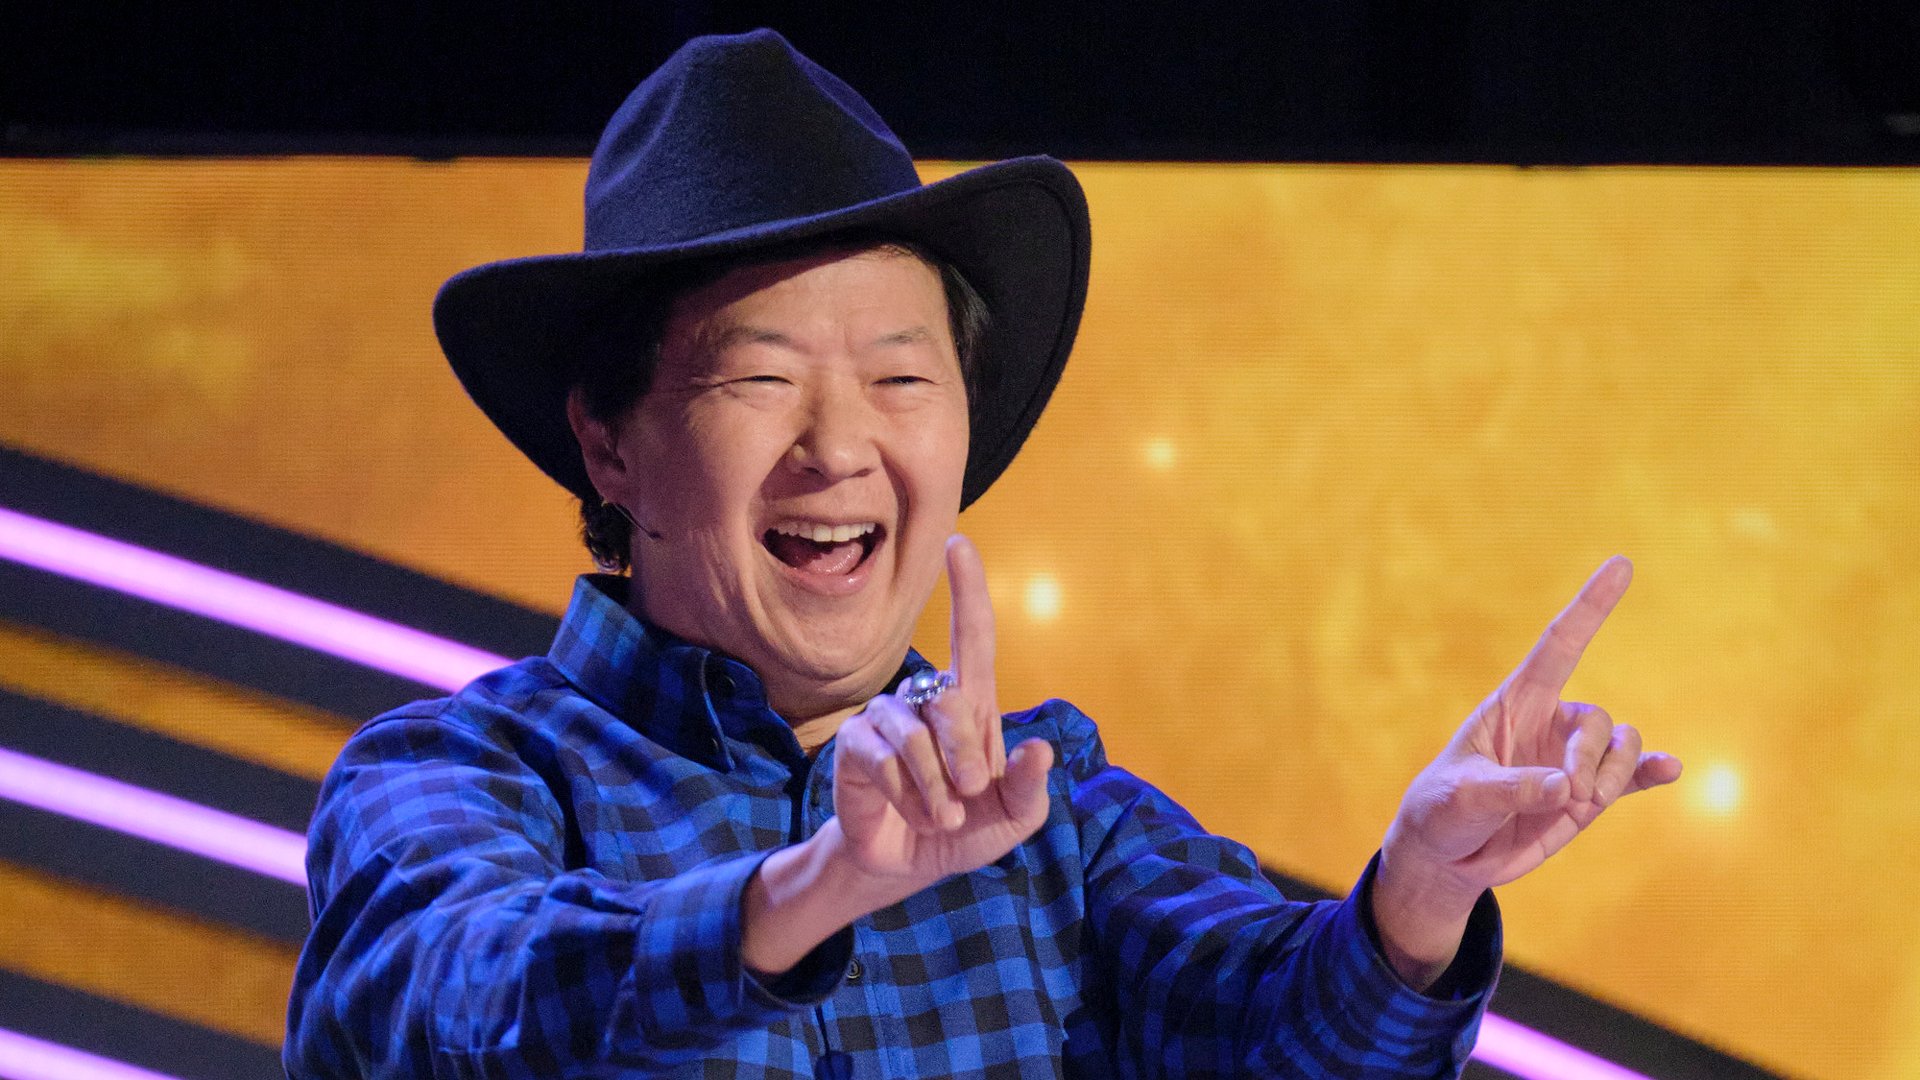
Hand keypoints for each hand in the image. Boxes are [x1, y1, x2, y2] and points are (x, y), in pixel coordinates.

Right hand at [829, 534, 1053, 897]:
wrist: (906, 865)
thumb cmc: (964, 831)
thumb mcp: (1012, 818)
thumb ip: (1030, 789)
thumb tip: (1040, 748)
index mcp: (971, 707)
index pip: (973, 637)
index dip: (967, 591)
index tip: (959, 544)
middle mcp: (926, 701)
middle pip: (951, 698)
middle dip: (964, 754)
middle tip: (969, 796)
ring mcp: (887, 719)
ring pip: (916, 735)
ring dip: (936, 788)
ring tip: (943, 819)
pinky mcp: (854, 746)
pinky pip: (883, 759)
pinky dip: (906, 795)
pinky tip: (912, 815)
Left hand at [1375, 557, 1682, 982]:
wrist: (1450, 855)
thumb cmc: (1443, 810)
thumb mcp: (1461, 796)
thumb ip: (1510, 788)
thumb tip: (1564, 788)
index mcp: (1514, 704)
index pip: (1559, 645)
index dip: (1590, 606)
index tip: (1621, 563)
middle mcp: (1550, 724)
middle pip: (1596, 720)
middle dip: (1590, 754)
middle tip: (1568, 791)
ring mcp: (1573, 760)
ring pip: (1620, 747)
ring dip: (1613, 774)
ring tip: (1583, 803)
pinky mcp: (1590, 796)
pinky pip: (1631, 777)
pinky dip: (1650, 772)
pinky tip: (1669, 769)